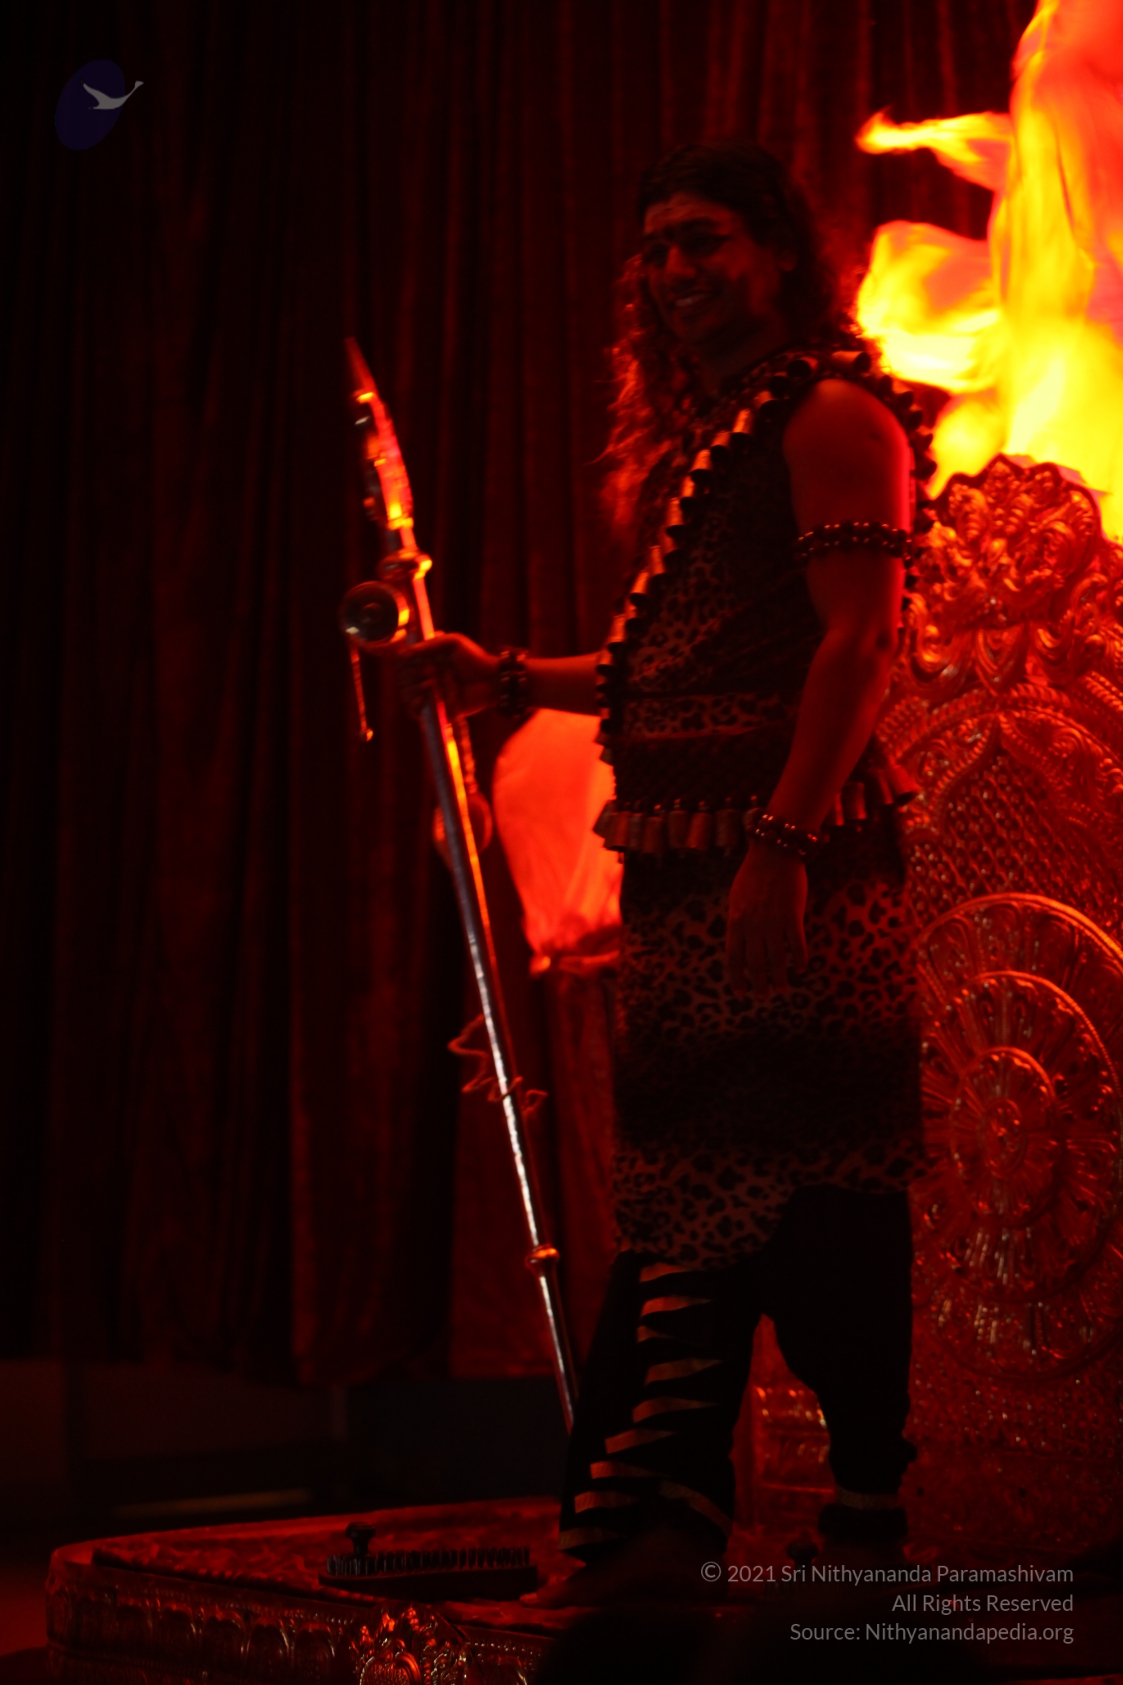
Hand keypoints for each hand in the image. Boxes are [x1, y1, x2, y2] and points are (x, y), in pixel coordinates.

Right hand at [394, 633, 498, 718]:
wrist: (491, 681)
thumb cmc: (474, 659)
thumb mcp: (453, 642)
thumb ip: (429, 645)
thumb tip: (405, 653)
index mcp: (426, 660)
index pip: (401, 662)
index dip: (402, 661)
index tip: (410, 659)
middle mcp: (424, 677)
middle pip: (401, 678)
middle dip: (411, 674)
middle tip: (431, 671)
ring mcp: (428, 694)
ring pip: (405, 694)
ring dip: (414, 689)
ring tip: (433, 684)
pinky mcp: (435, 710)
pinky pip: (413, 711)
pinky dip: (413, 706)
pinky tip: (422, 700)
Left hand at [726, 843, 808, 995]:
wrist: (774, 853)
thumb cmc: (754, 874)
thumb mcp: (736, 898)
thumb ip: (737, 921)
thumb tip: (738, 943)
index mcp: (736, 922)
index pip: (734, 958)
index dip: (736, 978)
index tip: (740, 993)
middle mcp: (753, 926)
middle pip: (754, 964)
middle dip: (758, 984)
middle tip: (762, 996)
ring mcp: (773, 922)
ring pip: (776, 959)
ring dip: (779, 978)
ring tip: (782, 989)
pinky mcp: (793, 917)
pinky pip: (797, 945)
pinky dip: (799, 959)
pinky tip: (801, 968)